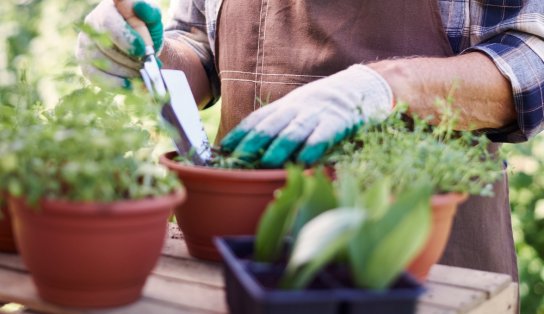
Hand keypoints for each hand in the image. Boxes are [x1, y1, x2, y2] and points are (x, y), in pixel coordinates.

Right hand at [75, 0, 162, 87]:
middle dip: (132, 60)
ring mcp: (85, 46)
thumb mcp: (152, 19)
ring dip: (127, 73)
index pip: (109, 23)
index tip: (143, 51)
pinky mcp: (86, 65)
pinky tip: (135, 87)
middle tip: (151, 67)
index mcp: (107, 9)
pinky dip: (118, 84)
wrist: (142, 49)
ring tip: (146, 76)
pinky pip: (97, 78)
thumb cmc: (146, 31)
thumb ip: (149, 12)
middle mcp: (90, 25)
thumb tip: (140, 8)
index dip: (126, 39)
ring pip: (102, 63)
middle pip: (107, 47)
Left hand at [220, 64, 393, 167]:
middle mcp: (298, 108)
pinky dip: (313, 146)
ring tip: (267, 161)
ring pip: (294, 130)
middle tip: (237, 157)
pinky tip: (304, 159)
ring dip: (279, 146)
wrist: (361, 85)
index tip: (224, 147)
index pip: (258, 118)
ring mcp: (318, 114)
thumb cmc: (325, 106)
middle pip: (271, 124)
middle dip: (252, 141)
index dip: (241, 132)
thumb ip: (280, 125)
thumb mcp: (299, 109)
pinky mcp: (339, 122)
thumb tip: (253, 149)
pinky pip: (324, 135)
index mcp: (286, 106)